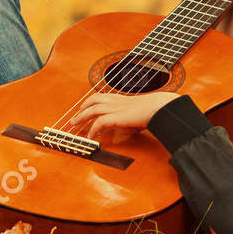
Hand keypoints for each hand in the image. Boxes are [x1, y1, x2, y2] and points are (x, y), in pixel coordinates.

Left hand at [66, 91, 181, 142]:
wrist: (158, 107)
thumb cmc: (152, 109)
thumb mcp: (136, 112)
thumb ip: (127, 117)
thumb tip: (122, 126)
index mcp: (119, 98)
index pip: (99, 97)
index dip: (89, 103)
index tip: (83, 109)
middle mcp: (115, 101)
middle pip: (92, 101)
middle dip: (81, 110)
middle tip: (74, 119)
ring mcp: (115, 108)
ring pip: (92, 110)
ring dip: (81, 117)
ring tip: (74, 125)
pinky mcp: (116, 117)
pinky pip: (99, 123)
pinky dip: (92, 129)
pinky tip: (90, 136)